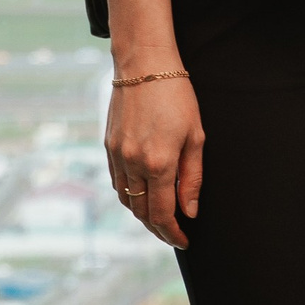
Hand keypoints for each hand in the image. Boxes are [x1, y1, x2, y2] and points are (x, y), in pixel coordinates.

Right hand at [106, 70, 204, 248]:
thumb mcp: (195, 136)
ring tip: (160, 220)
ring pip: (126, 199)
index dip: (172, 233)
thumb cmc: (177, 96)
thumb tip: (190, 211)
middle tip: (174, 235)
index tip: (184, 241)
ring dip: (142, 215)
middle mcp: (133, 163)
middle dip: (158, 229)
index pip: (162, 214)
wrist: (143, 64)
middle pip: (141, 212)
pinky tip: (142, 196)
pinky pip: (117, 182)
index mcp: (158, 163)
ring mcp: (117, 155)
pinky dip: (129, 195)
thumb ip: (191, 178)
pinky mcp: (108, 145)